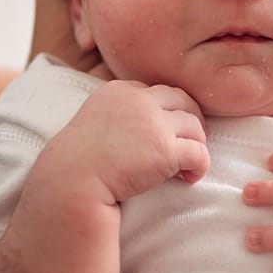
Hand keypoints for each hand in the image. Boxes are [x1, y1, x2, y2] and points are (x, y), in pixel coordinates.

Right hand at [42, 79, 209, 204]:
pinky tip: (189, 178)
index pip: (155, 92)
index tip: (165, 130)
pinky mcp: (166, 150)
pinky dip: (200, 166)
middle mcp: (139, 101)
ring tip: (188, 164)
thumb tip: (138, 132)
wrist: (72, 182)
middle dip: (192, 119)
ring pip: (195, 126)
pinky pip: (199, 153)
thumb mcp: (92, 121)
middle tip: (192, 140)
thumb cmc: (78, 161)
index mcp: (119, 91)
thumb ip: (116, 115)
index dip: (166, 111)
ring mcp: (154, 124)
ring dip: (197, 144)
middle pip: (182, 100)